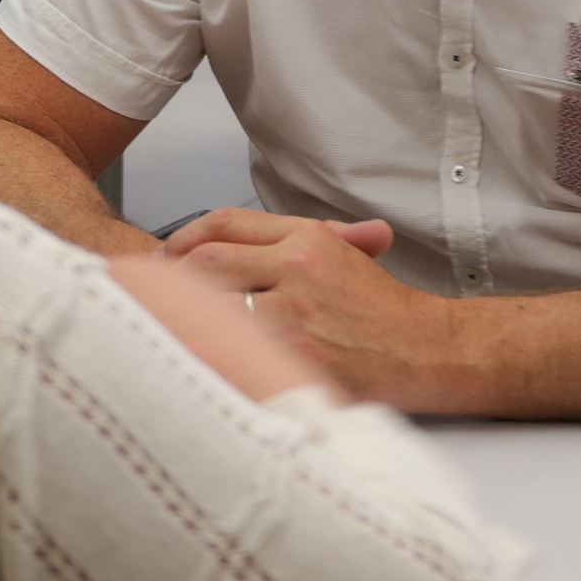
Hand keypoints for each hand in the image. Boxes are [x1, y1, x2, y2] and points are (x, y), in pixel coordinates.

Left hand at [162, 207, 440, 404]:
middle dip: (171, 278)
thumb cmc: (388, 312)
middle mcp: (297, 266)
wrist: (430, 350)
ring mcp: (295, 310)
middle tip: (150, 294)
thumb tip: (235, 244)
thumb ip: (293, 243)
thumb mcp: (344, 257)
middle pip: (207, 260)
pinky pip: (237, 349)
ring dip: (184, 316)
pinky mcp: (298, 354)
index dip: (184, 237)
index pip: (225, 222)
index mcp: (306, 238)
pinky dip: (211, 352)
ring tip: (165, 326)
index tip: (163, 255)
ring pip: (214, 305)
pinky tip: (194, 359)